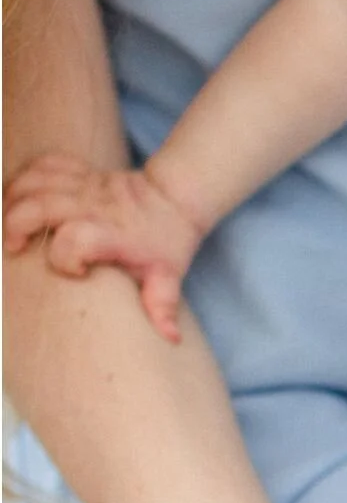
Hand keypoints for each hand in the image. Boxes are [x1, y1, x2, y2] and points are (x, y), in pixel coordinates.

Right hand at [2, 151, 202, 341]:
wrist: (173, 199)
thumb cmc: (166, 243)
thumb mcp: (168, 277)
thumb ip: (163, 306)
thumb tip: (171, 338)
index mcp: (114, 233)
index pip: (78, 238)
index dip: (67, 258)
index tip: (77, 273)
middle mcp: (94, 206)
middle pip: (42, 205)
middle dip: (17, 224)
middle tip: (12, 247)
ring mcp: (85, 186)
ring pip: (36, 181)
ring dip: (12, 199)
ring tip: (5, 223)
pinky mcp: (80, 172)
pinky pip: (45, 164)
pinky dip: (26, 176)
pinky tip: (18, 195)